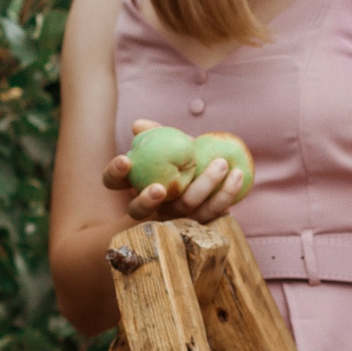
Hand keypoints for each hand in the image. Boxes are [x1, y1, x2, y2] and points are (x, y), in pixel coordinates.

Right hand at [102, 118, 249, 224]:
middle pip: (139, 211)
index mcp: (134, 185)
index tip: (125, 159)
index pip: (113, 182)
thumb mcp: (167, 144)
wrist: (209, 180)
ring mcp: (175, 220)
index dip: (115, 173)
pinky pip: (213, 213)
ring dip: (203, 187)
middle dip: (147, 200)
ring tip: (221, 163)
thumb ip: (155, 134)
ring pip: (184, 211)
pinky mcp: (202, 225)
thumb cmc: (180, 157)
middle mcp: (150, 210)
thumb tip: (139, 125)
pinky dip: (226, 195)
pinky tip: (238, 176)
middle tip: (161, 187)